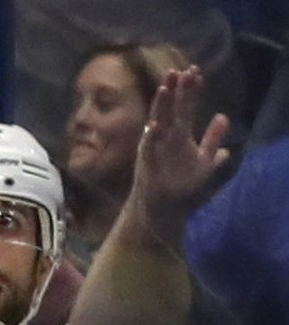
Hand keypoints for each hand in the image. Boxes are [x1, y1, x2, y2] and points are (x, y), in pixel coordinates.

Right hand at [133, 67, 229, 230]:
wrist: (166, 208)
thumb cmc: (183, 186)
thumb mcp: (205, 162)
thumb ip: (213, 141)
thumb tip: (223, 117)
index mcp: (181, 135)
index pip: (186, 108)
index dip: (191, 91)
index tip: (196, 72)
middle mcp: (166, 137)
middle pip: (171, 108)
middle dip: (175, 90)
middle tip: (180, 70)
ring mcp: (155, 147)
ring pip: (157, 121)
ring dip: (160, 106)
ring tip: (165, 87)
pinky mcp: (146, 161)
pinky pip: (148, 146)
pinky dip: (151, 135)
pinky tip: (155, 124)